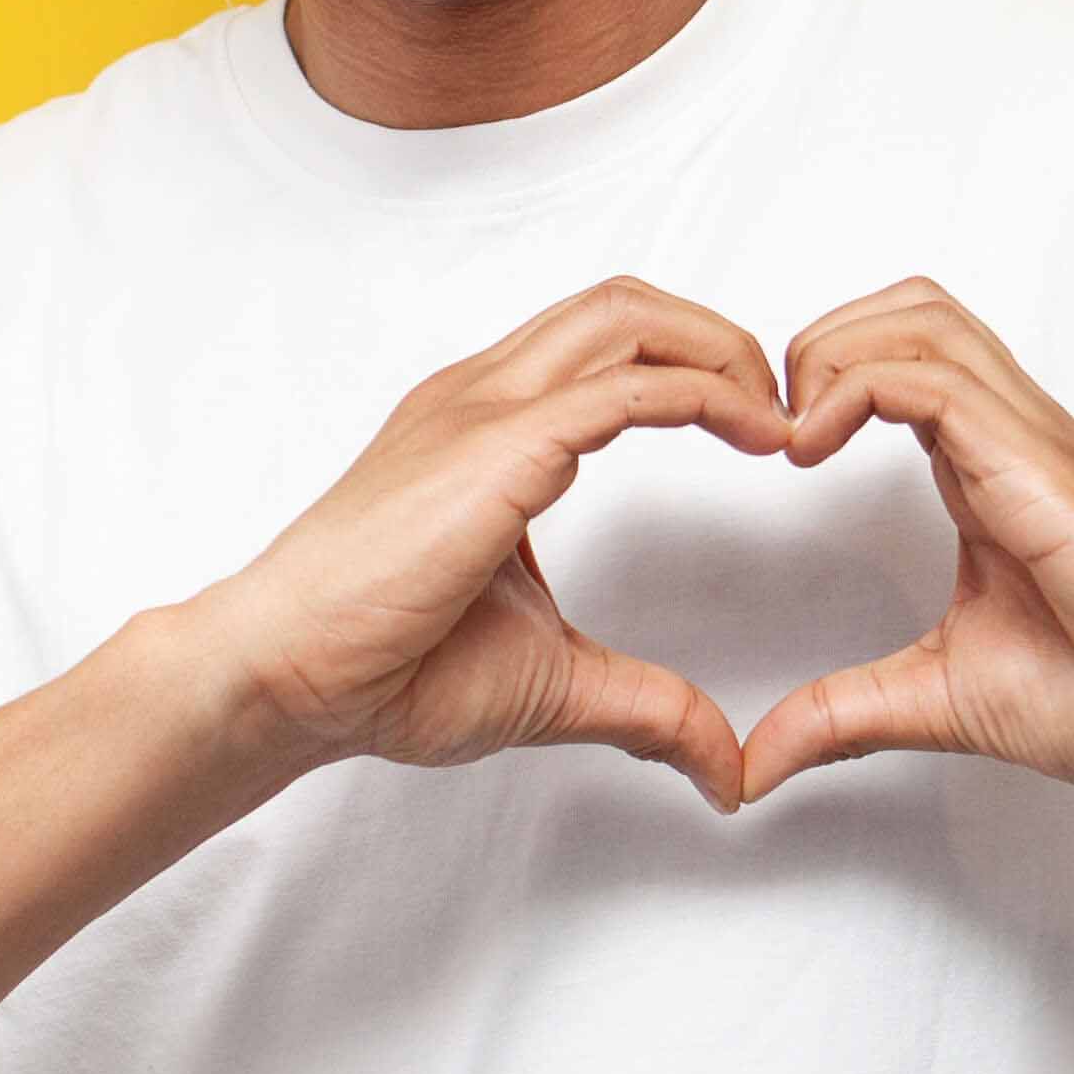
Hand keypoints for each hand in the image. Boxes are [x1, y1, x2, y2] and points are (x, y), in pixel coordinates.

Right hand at [190, 278, 792, 811]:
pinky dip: (710, 393)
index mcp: (484, 428)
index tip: (758, 429)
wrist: (286, 675)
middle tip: (787, 408)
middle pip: (625, 303)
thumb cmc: (380, 669)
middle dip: (723, 337)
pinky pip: (628, 385)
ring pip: (629, 315)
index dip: (695, 365)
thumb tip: (726, 770)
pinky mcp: (500, 446)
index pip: (603, 344)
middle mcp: (483, 395)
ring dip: (724, 348)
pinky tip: (758, 435)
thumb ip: (646, 707)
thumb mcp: (552, 682)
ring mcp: (485, 408)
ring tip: (778, 414)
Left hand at [736, 278, 1073, 805]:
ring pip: (920, 319)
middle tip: (771, 429)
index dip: (819, 381)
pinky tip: (813, 452)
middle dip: (818, 341)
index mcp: (988, 474)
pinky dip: (853, 390)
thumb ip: (847, 715)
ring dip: (830, 353)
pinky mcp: (1041, 466)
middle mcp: (1010, 438)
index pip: (899, 362)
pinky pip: (933, 381)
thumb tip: (759, 763)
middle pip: (908, 309)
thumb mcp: (946, 700)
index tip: (766, 458)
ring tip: (790, 435)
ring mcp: (1030, 442)